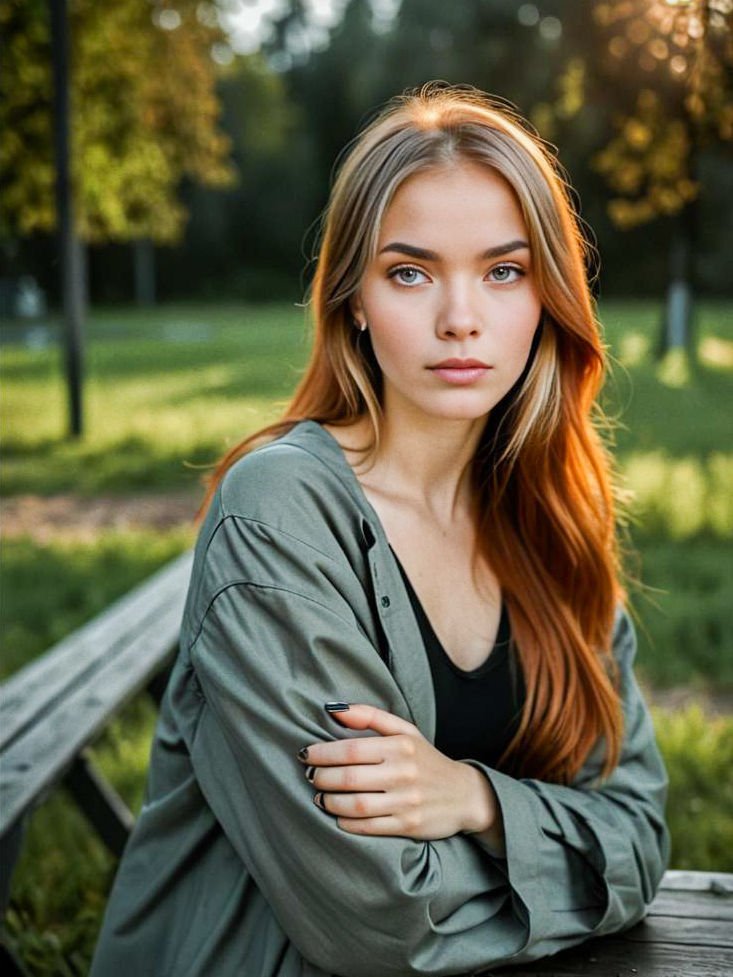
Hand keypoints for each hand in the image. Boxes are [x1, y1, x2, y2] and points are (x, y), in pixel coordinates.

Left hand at [297, 703, 499, 840]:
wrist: (465, 795)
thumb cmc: (427, 759)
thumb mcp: (405, 731)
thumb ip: (370, 717)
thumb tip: (333, 709)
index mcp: (400, 746)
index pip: (351, 749)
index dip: (322, 753)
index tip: (305, 755)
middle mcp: (403, 772)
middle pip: (349, 777)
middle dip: (321, 778)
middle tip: (310, 776)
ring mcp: (406, 801)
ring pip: (355, 804)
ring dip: (330, 802)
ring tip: (320, 797)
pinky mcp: (408, 826)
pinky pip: (368, 827)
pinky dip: (347, 822)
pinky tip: (338, 816)